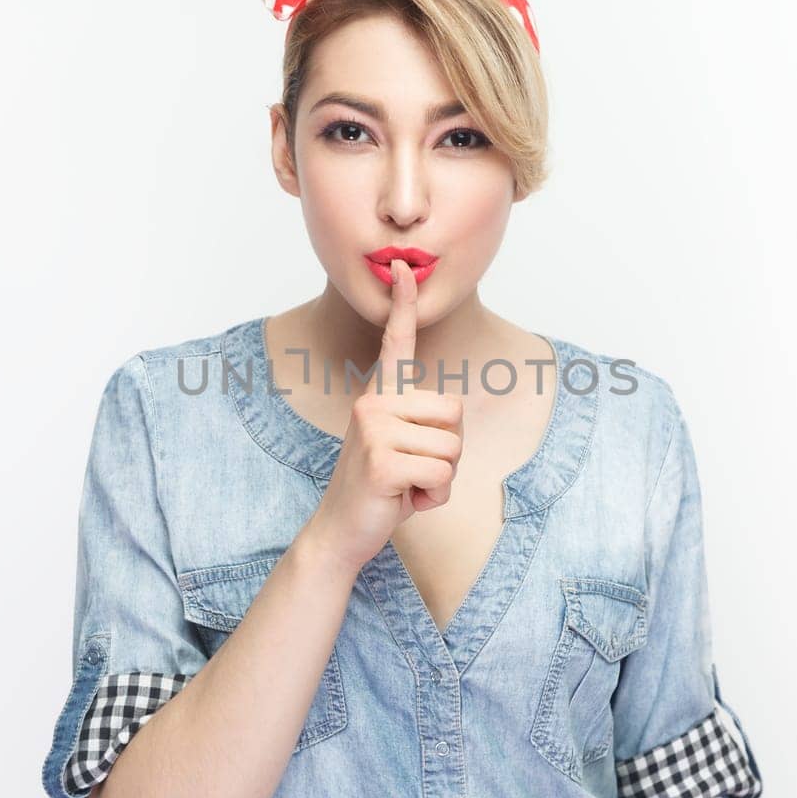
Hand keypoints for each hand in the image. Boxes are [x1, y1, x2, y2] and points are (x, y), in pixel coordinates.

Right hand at [304, 258, 463, 573]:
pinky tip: (405, 500)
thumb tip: (451, 420)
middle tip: (415, 470)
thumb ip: (420, 425)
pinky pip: (441, 474)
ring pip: (452, 448)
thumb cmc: (381, 488)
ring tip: (407, 486)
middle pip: (454, 413)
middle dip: (450, 451)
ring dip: (442, 479)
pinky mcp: (382, 461)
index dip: (403, 304)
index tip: (402, 266)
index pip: (396, 343)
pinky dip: (433, 498)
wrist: (342, 531)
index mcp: (380, 396)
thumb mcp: (402, 447)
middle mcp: (374, 404)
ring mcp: (375, 430)